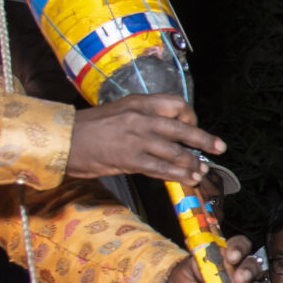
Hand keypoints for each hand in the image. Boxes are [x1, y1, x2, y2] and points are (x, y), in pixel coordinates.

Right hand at [68, 94, 228, 183]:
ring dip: (193, 163)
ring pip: (175, 151)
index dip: (189, 116)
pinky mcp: (129, 159)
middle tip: (219, 147)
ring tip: (202, 171)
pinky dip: (178, 175)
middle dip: (204, 139)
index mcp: (138, 102)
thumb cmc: (89, 128)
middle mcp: (141, 118)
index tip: (192, 126)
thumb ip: (142, 117)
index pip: (176, 103)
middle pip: (182, 128)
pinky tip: (188, 180)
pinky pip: (161, 168)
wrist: (62, 140)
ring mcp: (136, 139)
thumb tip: (166, 129)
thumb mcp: (118, 111)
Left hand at [166, 234, 262, 282]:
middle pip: (252, 266)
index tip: (232, 256)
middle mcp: (238, 270)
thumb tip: (211, 263)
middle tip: (240, 279)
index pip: (240, 245)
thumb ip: (201, 262)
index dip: (239, 248)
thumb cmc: (186, 278)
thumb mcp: (188, 265)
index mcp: (227, 255)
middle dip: (248, 271)